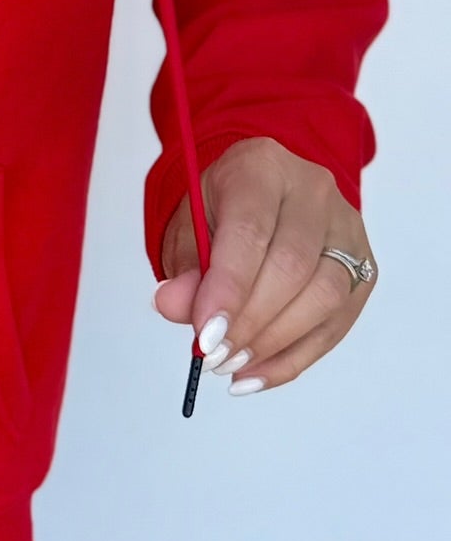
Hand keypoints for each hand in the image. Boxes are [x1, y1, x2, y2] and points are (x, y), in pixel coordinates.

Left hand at [154, 136, 376, 394]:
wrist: (263, 191)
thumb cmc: (223, 206)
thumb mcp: (189, 224)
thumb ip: (183, 266)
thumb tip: (175, 308)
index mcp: (263, 167)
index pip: (251, 231)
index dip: (229, 289)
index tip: (204, 335)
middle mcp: (314, 191)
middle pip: (293, 267)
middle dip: (250, 322)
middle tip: (215, 355)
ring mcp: (347, 229)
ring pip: (326, 296)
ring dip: (275, 343)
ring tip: (232, 364)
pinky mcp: (364, 268)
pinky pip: (337, 324)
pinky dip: (295, 357)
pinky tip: (258, 373)